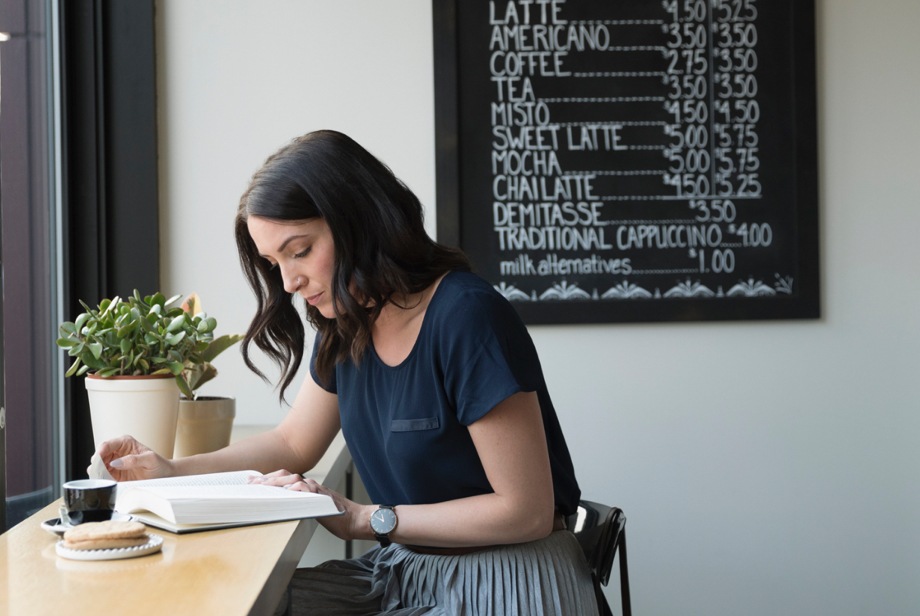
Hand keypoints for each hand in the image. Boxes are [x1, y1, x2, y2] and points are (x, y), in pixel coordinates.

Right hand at [96, 435, 172, 480]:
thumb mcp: (150, 460)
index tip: (97, 462)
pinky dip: (102, 479)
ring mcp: (115, 463)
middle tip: (98, 473)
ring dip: (97, 473)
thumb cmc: (159, 464)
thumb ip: (134, 459)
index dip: (99, 453)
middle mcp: (118, 451)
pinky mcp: (115, 474)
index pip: (107, 445)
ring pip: (98, 467)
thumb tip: (116, 462)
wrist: (164, 475)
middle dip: (96, 465)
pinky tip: (106, 482)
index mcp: (125, 443)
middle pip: (99, 456)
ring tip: (102, 479)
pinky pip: (103, 476)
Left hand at [252, 469, 371, 540]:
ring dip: (276, 482)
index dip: (267, 478)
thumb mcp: (312, 509)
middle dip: (266, 479)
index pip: (284, 478)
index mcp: (307, 487)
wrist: (355, 520)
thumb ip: (299, 505)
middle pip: (284, 475)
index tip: (252, 481)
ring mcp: (316, 490)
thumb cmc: (335, 517)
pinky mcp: (322, 497)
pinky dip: (295, 488)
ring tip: (262, 486)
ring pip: (293, 480)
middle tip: (251, 484)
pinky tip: (286, 490)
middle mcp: (310, 485)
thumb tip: (283, 508)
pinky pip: (306, 489)